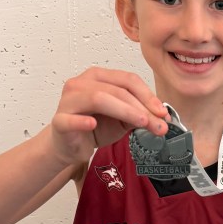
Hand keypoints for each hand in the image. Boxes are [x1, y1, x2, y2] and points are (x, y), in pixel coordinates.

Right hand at [50, 67, 169, 166]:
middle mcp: (81, 84)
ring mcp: (68, 100)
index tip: (163, 113)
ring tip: (141, 123)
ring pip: (98, 98)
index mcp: (98, 78)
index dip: (148, 95)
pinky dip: (82, 121)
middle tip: (158, 124)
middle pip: (116, 89)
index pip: (127, 80)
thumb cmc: (95, 127)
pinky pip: (70, 119)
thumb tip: (162, 118)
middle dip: (141, 107)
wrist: (70, 146)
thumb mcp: (123, 119)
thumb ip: (139, 115)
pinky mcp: (59, 120)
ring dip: (124, 110)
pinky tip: (93, 124)